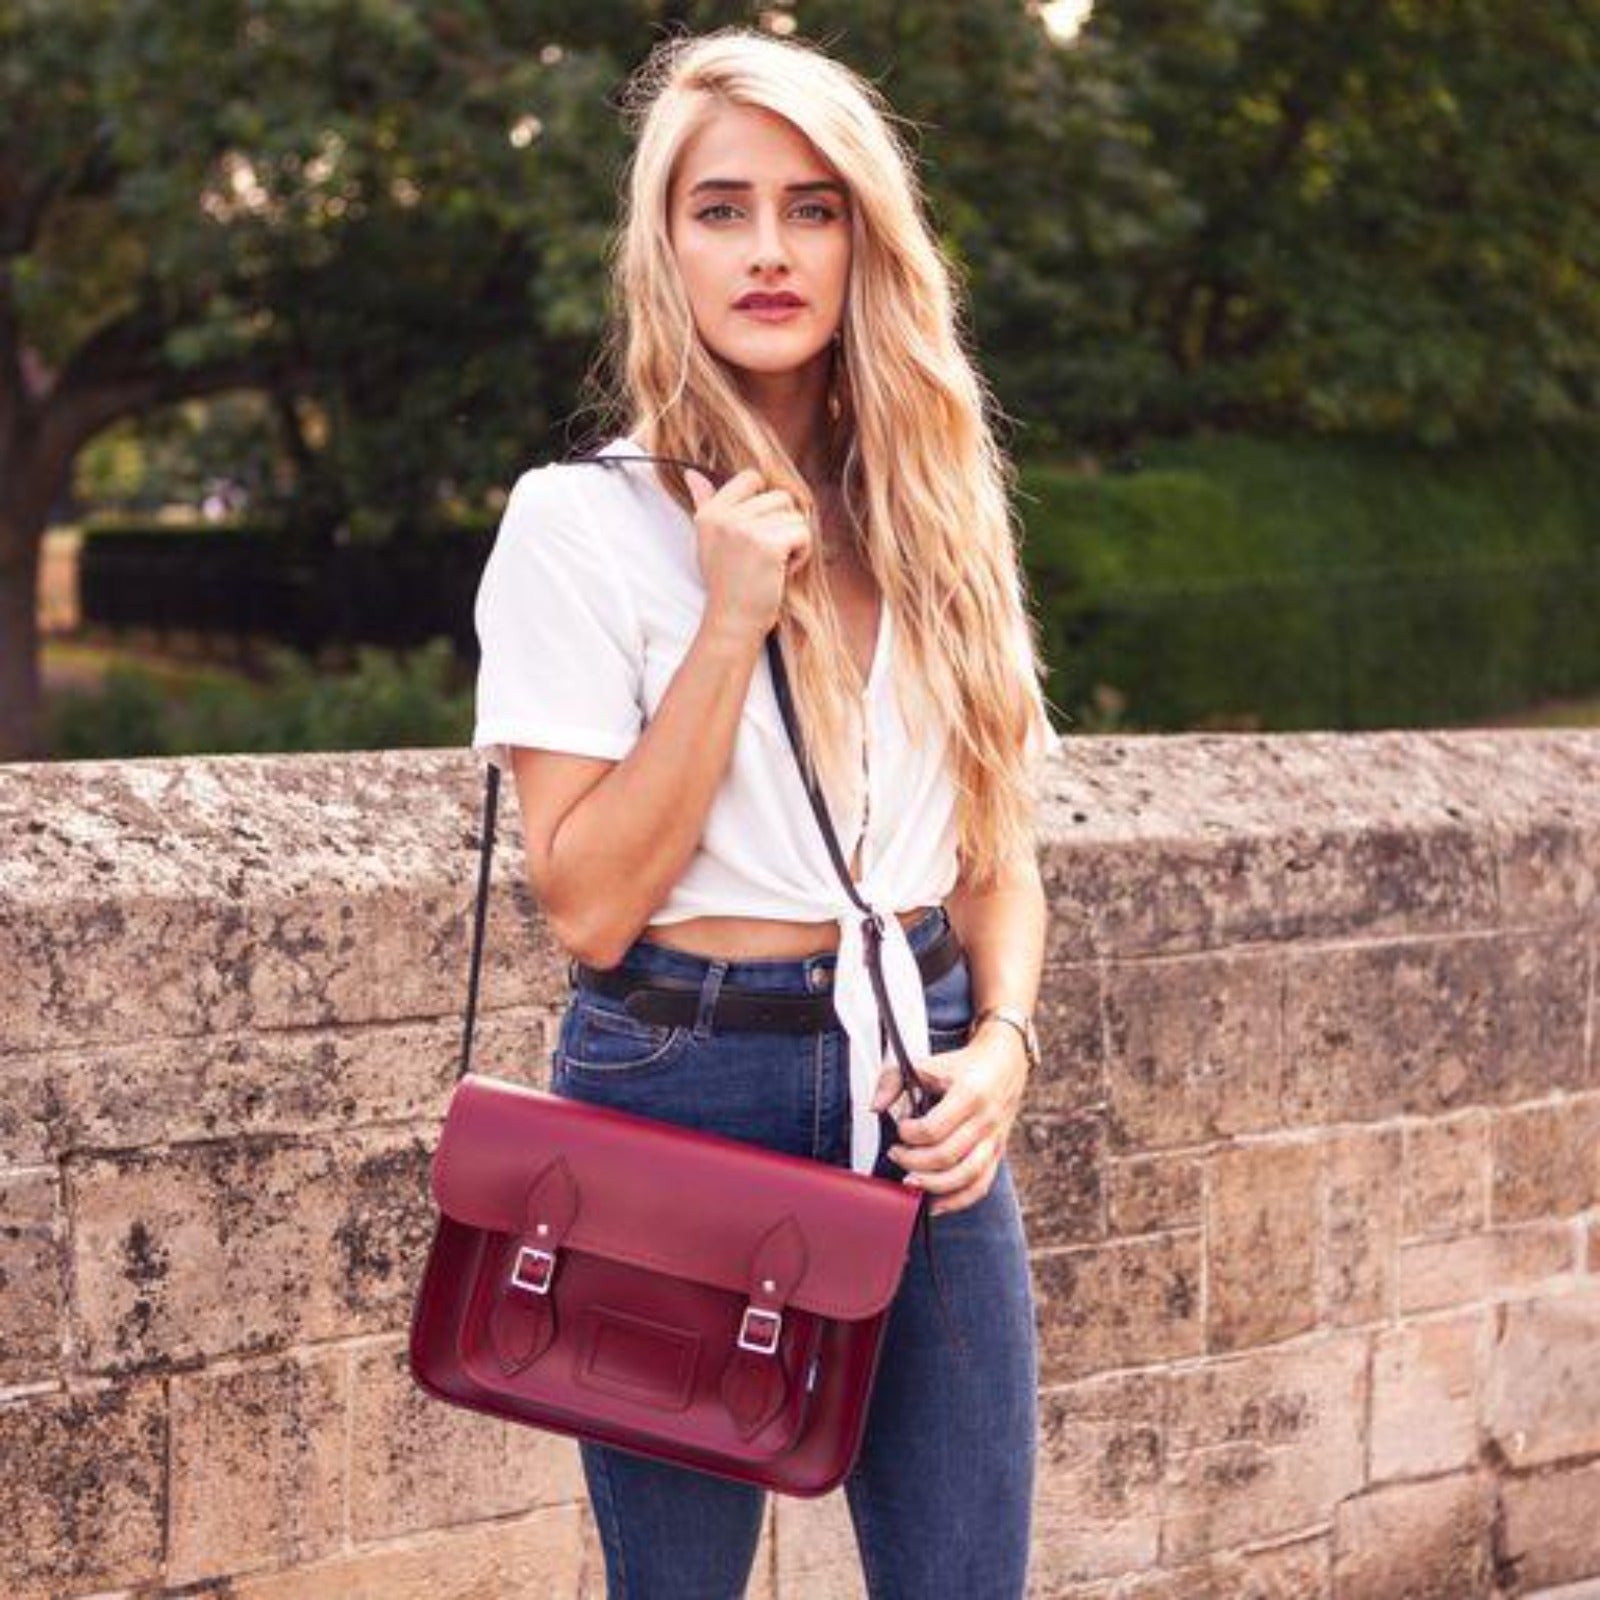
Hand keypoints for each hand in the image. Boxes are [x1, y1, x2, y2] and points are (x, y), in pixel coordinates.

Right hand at [684, 467, 814, 637]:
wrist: (733, 621)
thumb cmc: (727, 583)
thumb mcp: (709, 540)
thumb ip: (705, 502)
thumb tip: (692, 472)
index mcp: (711, 512)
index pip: (751, 477)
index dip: (765, 503)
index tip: (756, 533)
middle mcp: (725, 516)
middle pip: (780, 497)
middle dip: (782, 525)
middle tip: (765, 555)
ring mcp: (746, 529)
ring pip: (794, 515)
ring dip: (792, 541)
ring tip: (773, 564)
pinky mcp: (768, 544)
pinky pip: (802, 533)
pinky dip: (801, 554)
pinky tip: (782, 571)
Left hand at [872, 1023, 1028, 1215]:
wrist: (1004, 1064)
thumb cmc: (962, 1066)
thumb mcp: (927, 1063)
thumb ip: (893, 1079)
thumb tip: (875, 1106)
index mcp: (970, 1094)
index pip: (935, 1127)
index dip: (910, 1134)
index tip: (900, 1128)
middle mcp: (986, 1120)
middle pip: (948, 1156)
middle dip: (914, 1161)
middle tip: (897, 1153)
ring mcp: (994, 1140)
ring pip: (966, 1177)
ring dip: (933, 1185)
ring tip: (910, 1180)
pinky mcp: (997, 1154)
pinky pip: (980, 1186)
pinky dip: (957, 1200)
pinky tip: (934, 1203)